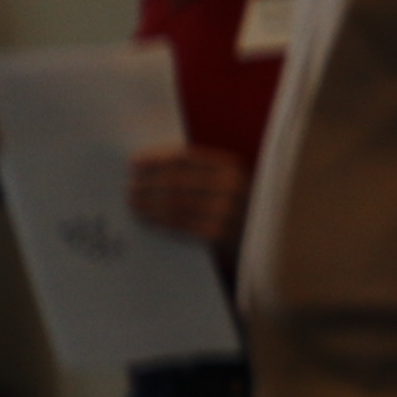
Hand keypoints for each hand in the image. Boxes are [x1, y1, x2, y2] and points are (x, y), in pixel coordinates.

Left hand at [124, 147, 247, 247]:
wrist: (266, 238)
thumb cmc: (238, 206)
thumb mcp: (227, 181)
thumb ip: (197, 171)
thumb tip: (148, 165)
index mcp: (230, 166)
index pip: (184, 158)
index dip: (156, 160)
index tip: (134, 163)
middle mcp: (230, 185)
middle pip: (176, 181)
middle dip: (148, 184)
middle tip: (129, 188)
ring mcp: (226, 210)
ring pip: (175, 204)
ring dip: (148, 204)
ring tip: (133, 204)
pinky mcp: (219, 234)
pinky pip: (181, 225)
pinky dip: (159, 222)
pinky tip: (148, 220)